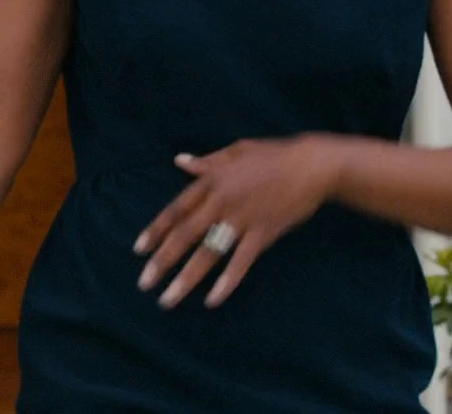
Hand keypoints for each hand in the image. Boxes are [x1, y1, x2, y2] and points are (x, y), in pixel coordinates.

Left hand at [134, 136, 337, 309]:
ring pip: (208, 253)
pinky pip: (240, 262)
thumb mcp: (236, 151)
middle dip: (162, 262)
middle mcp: (221, 202)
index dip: (156, 231)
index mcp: (212, 181)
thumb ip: (207, 162)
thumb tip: (179, 161)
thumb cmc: (274, 155)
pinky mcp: (263, 234)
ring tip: (168, 300)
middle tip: (144, 284)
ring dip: (186, 279)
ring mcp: (241, 219)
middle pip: (185, 236)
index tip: (138, 250)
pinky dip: (226, 281)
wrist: (312, 165)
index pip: (176, 210)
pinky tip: (212, 300)